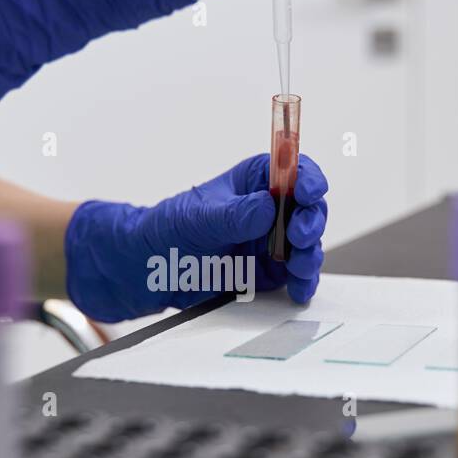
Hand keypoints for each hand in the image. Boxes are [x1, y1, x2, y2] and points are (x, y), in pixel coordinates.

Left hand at [65, 153, 327, 321]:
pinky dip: (302, 282)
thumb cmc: (167, 231)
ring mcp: (270, 242)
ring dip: (310, 255)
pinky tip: (300, 288)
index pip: (292, 169)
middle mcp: (268, 209)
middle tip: (300, 236)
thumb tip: (269, 207)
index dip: (307, 177)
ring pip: (306, 245)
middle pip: (308, 209)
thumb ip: (235, 214)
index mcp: (253, 180)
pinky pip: (295, 276)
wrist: (147, 271)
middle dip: (311, 222)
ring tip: (299, 266)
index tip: (310, 191)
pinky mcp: (268, 273)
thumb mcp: (198, 219)